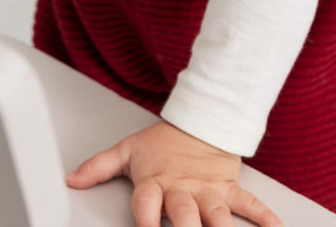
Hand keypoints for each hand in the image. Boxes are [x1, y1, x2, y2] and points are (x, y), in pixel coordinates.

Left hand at [66, 120, 282, 226]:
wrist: (198, 119)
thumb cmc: (162, 143)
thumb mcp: (128, 151)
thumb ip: (99, 167)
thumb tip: (71, 179)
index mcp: (155, 182)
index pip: (146, 205)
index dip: (143, 224)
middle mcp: (182, 190)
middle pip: (184, 217)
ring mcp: (208, 190)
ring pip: (216, 217)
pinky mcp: (229, 187)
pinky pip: (249, 204)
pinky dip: (264, 217)